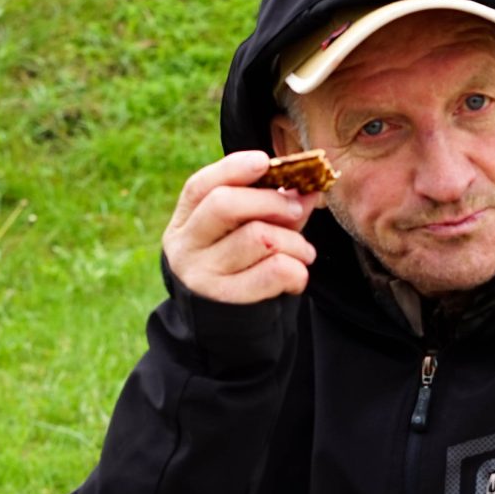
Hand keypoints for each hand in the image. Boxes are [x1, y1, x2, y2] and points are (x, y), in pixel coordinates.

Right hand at [163, 151, 319, 304]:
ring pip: (258, 237)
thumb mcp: (246, 236)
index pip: (200, 186)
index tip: (263, 161)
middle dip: (272, 201)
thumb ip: (274, 210)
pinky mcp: (226, 300)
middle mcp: (185, 246)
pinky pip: (275, 271)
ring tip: (306, 253)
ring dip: (295, 242)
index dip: (232, 168)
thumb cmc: (239, 271)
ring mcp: (201, 274)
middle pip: (225, 204)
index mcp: (185, 222)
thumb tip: (309, 189)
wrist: (225, 332)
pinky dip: (297, 270)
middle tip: (299, 207)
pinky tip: (298, 276)